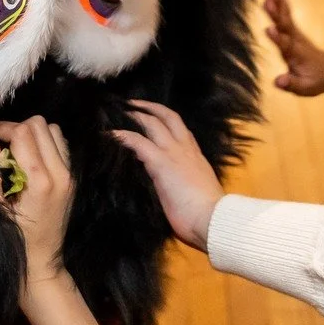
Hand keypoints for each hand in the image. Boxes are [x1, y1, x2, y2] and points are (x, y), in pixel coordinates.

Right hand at [0, 116, 73, 291]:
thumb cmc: (16, 239)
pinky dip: (45, 143)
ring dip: (34, 134)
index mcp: (41, 181)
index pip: (24, 132)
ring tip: (18, 150)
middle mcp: (60, 173)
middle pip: (41, 124)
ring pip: (53, 130)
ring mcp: (69, 174)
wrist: (42, 262)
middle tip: (3, 144)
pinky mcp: (72, 177)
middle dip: (18, 128)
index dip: (3, 129)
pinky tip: (31, 159)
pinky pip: (61, 144)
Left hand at [113, 100, 222, 251]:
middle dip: (151, 108)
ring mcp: (173, 153)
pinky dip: (123, 136)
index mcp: (196, 158)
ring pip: (153, 123)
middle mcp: (186, 150)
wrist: (212, 220)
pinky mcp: (160, 162)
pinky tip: (110, 135)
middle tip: (134, 105)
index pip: (182, 133)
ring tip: (120, 112)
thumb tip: (171, 191)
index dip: (168, 123)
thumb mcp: (195, 193)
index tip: (156, 120)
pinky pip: (137, 141)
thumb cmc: (206, 215)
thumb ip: (184, 184)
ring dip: (136, 115)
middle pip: (169, 117)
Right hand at [262, 0, 323, 95]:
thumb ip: (292, 84)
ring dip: (278, 2)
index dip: (278, 38)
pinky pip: (285, 12)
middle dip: (276, 14)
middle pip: (286, 26)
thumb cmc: (317, 81)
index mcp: (297, 56)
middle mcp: (296, 41)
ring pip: (286, 15)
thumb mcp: (306, 88)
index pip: (287, 46)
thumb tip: (277, 81)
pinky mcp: (292, 29)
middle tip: (267, 2)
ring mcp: (295, 33)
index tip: (269, 29)